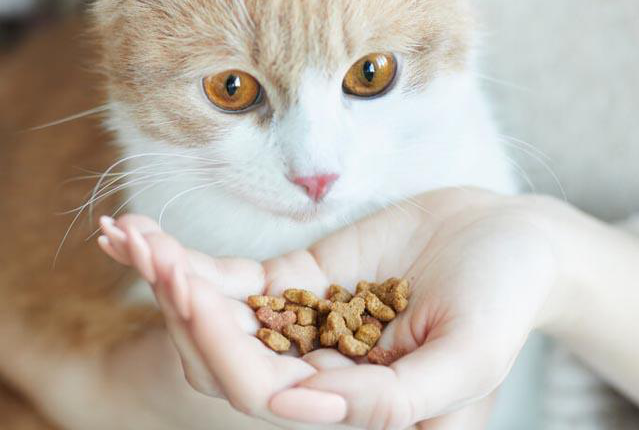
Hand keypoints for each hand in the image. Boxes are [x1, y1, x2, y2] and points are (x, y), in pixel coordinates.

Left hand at [98, 187, 559, 428]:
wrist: (512, 240)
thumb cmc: (504, 303)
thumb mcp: (468, 359)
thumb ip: (392, 399)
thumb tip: (301, 405)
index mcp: (351, 406)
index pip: (265, 390)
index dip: (223, 347)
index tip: (195, 291)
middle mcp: (312, 371)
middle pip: (221, 357)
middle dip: (179, 308)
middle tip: (149, 253)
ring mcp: (297, 324)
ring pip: (214, 314)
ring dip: (165, 277)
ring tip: (125, 233)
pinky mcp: (292, 280)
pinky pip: (227, 276)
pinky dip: (183, 256)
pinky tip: (140, 232)